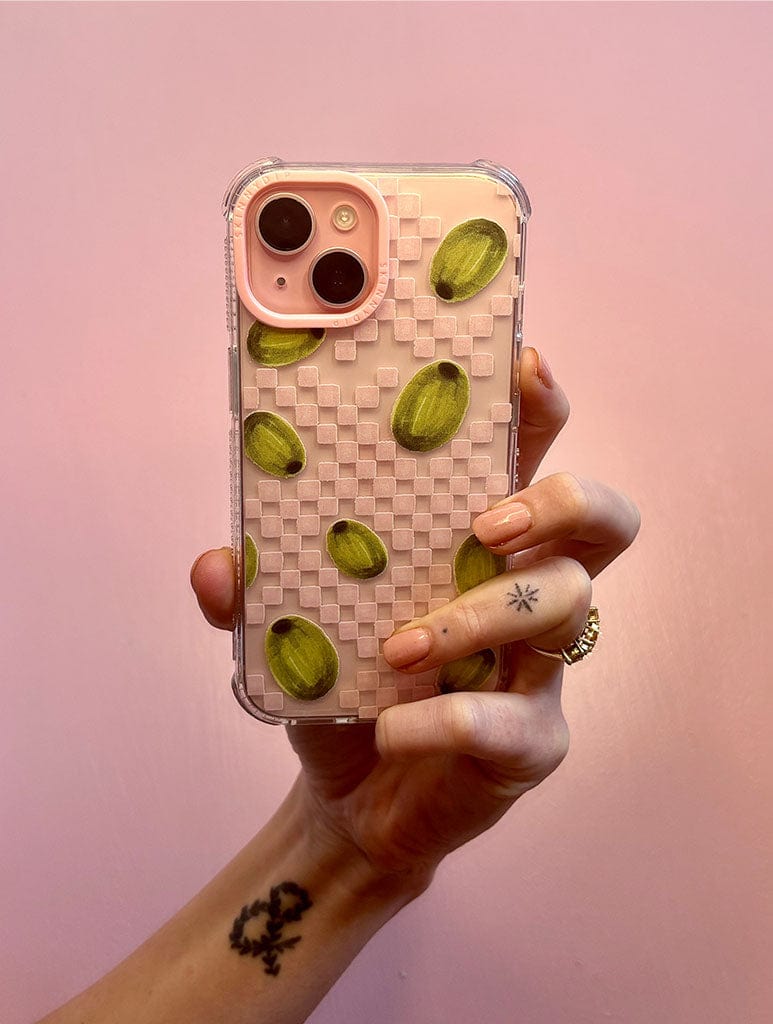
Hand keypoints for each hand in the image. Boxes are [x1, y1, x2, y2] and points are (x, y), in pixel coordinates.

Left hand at [190, 348, 639, 888]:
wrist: (352, 799)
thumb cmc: (341, 687)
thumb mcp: (292, 630)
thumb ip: (258, 592)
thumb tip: (215, 565)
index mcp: (479, 543)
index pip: (530, 455)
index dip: (539, 408)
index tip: (524, 365)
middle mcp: (527, 590)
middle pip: (602, 519)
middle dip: (560, 502)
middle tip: (484, 523)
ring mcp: (539, 667)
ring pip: (564, 606)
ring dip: (476, 615)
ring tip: (398, 647)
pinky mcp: (533, 741)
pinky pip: (512, 722)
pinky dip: (446, 720)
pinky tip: (390, 730)